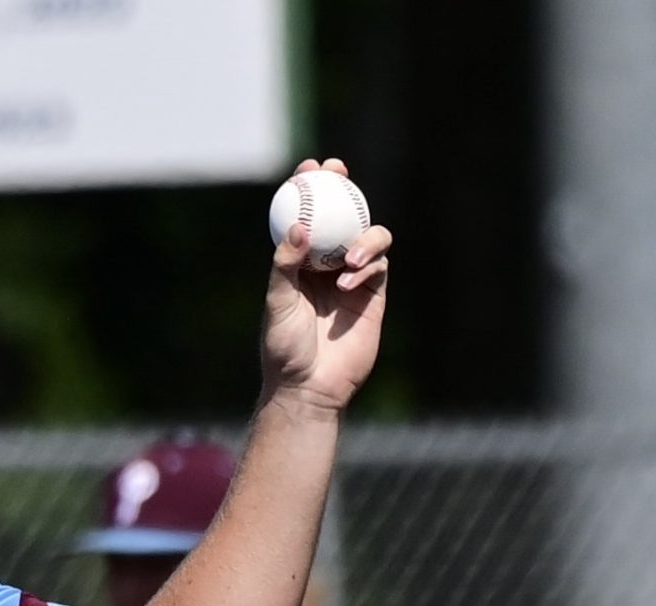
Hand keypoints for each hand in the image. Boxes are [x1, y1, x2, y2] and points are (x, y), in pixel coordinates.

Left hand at [259, 159, 392, 416]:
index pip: (306, 217)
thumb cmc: (284, 348)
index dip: (308, 189)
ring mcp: (352, 278)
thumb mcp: (277, 303)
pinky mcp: (374, 295)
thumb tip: (298, 224)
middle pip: (341, 216)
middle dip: (343, 187)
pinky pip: (379, 266)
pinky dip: (368, 266)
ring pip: (368, 236)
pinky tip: (350, 281)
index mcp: (299, 263)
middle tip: (338, 170)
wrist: (310, 386)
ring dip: (363, 236)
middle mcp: (326, 265)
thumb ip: (285, 264)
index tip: (307, 168)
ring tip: (350, 258)